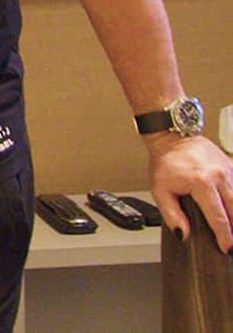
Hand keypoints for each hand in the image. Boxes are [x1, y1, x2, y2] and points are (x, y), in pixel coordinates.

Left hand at [146, 132, 232, 251]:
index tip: (226, 248)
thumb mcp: (160, 190)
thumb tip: (183, 234)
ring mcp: (228, 170)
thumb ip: (171, 215)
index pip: (218, 216)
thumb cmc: (166, 163)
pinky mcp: (232, 166)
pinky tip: (231, 210)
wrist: (173, 138)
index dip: (224, 236)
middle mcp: (219, 176)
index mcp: (201, 183)